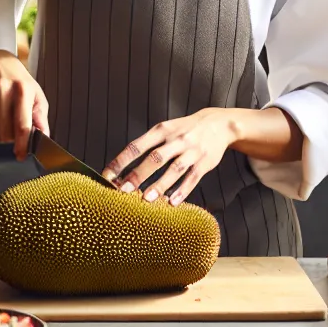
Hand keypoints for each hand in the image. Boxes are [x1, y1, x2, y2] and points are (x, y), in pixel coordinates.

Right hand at [0, 49, 49, 158]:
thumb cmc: (17, 79)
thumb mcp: (35, 92)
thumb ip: (40, 115)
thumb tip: (43, 135)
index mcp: (22, 89)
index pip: (22, 125)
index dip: (23, 144)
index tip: (22, 154)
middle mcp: (2, 93)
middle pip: (7, 134)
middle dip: (13, 138)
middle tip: (16, 128)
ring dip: (3, 134)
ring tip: (7, 118)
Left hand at [102, 109, 237, 205]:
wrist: (218, 123)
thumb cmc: (184, 129)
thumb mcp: (165, 129)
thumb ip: (146, 144)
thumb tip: (122, 167)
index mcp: (162, 130)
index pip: (137, 146)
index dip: (121, 161)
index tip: (108, 176)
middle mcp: (176, 140)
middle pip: (155, 158)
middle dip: (138, 174)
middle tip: (123, 190)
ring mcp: (192, 152)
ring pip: (174, 169)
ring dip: (160, 185)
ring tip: (146, 199)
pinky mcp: (205, 163)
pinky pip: (193, 178)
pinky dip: (182, 191)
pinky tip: (172, 202)